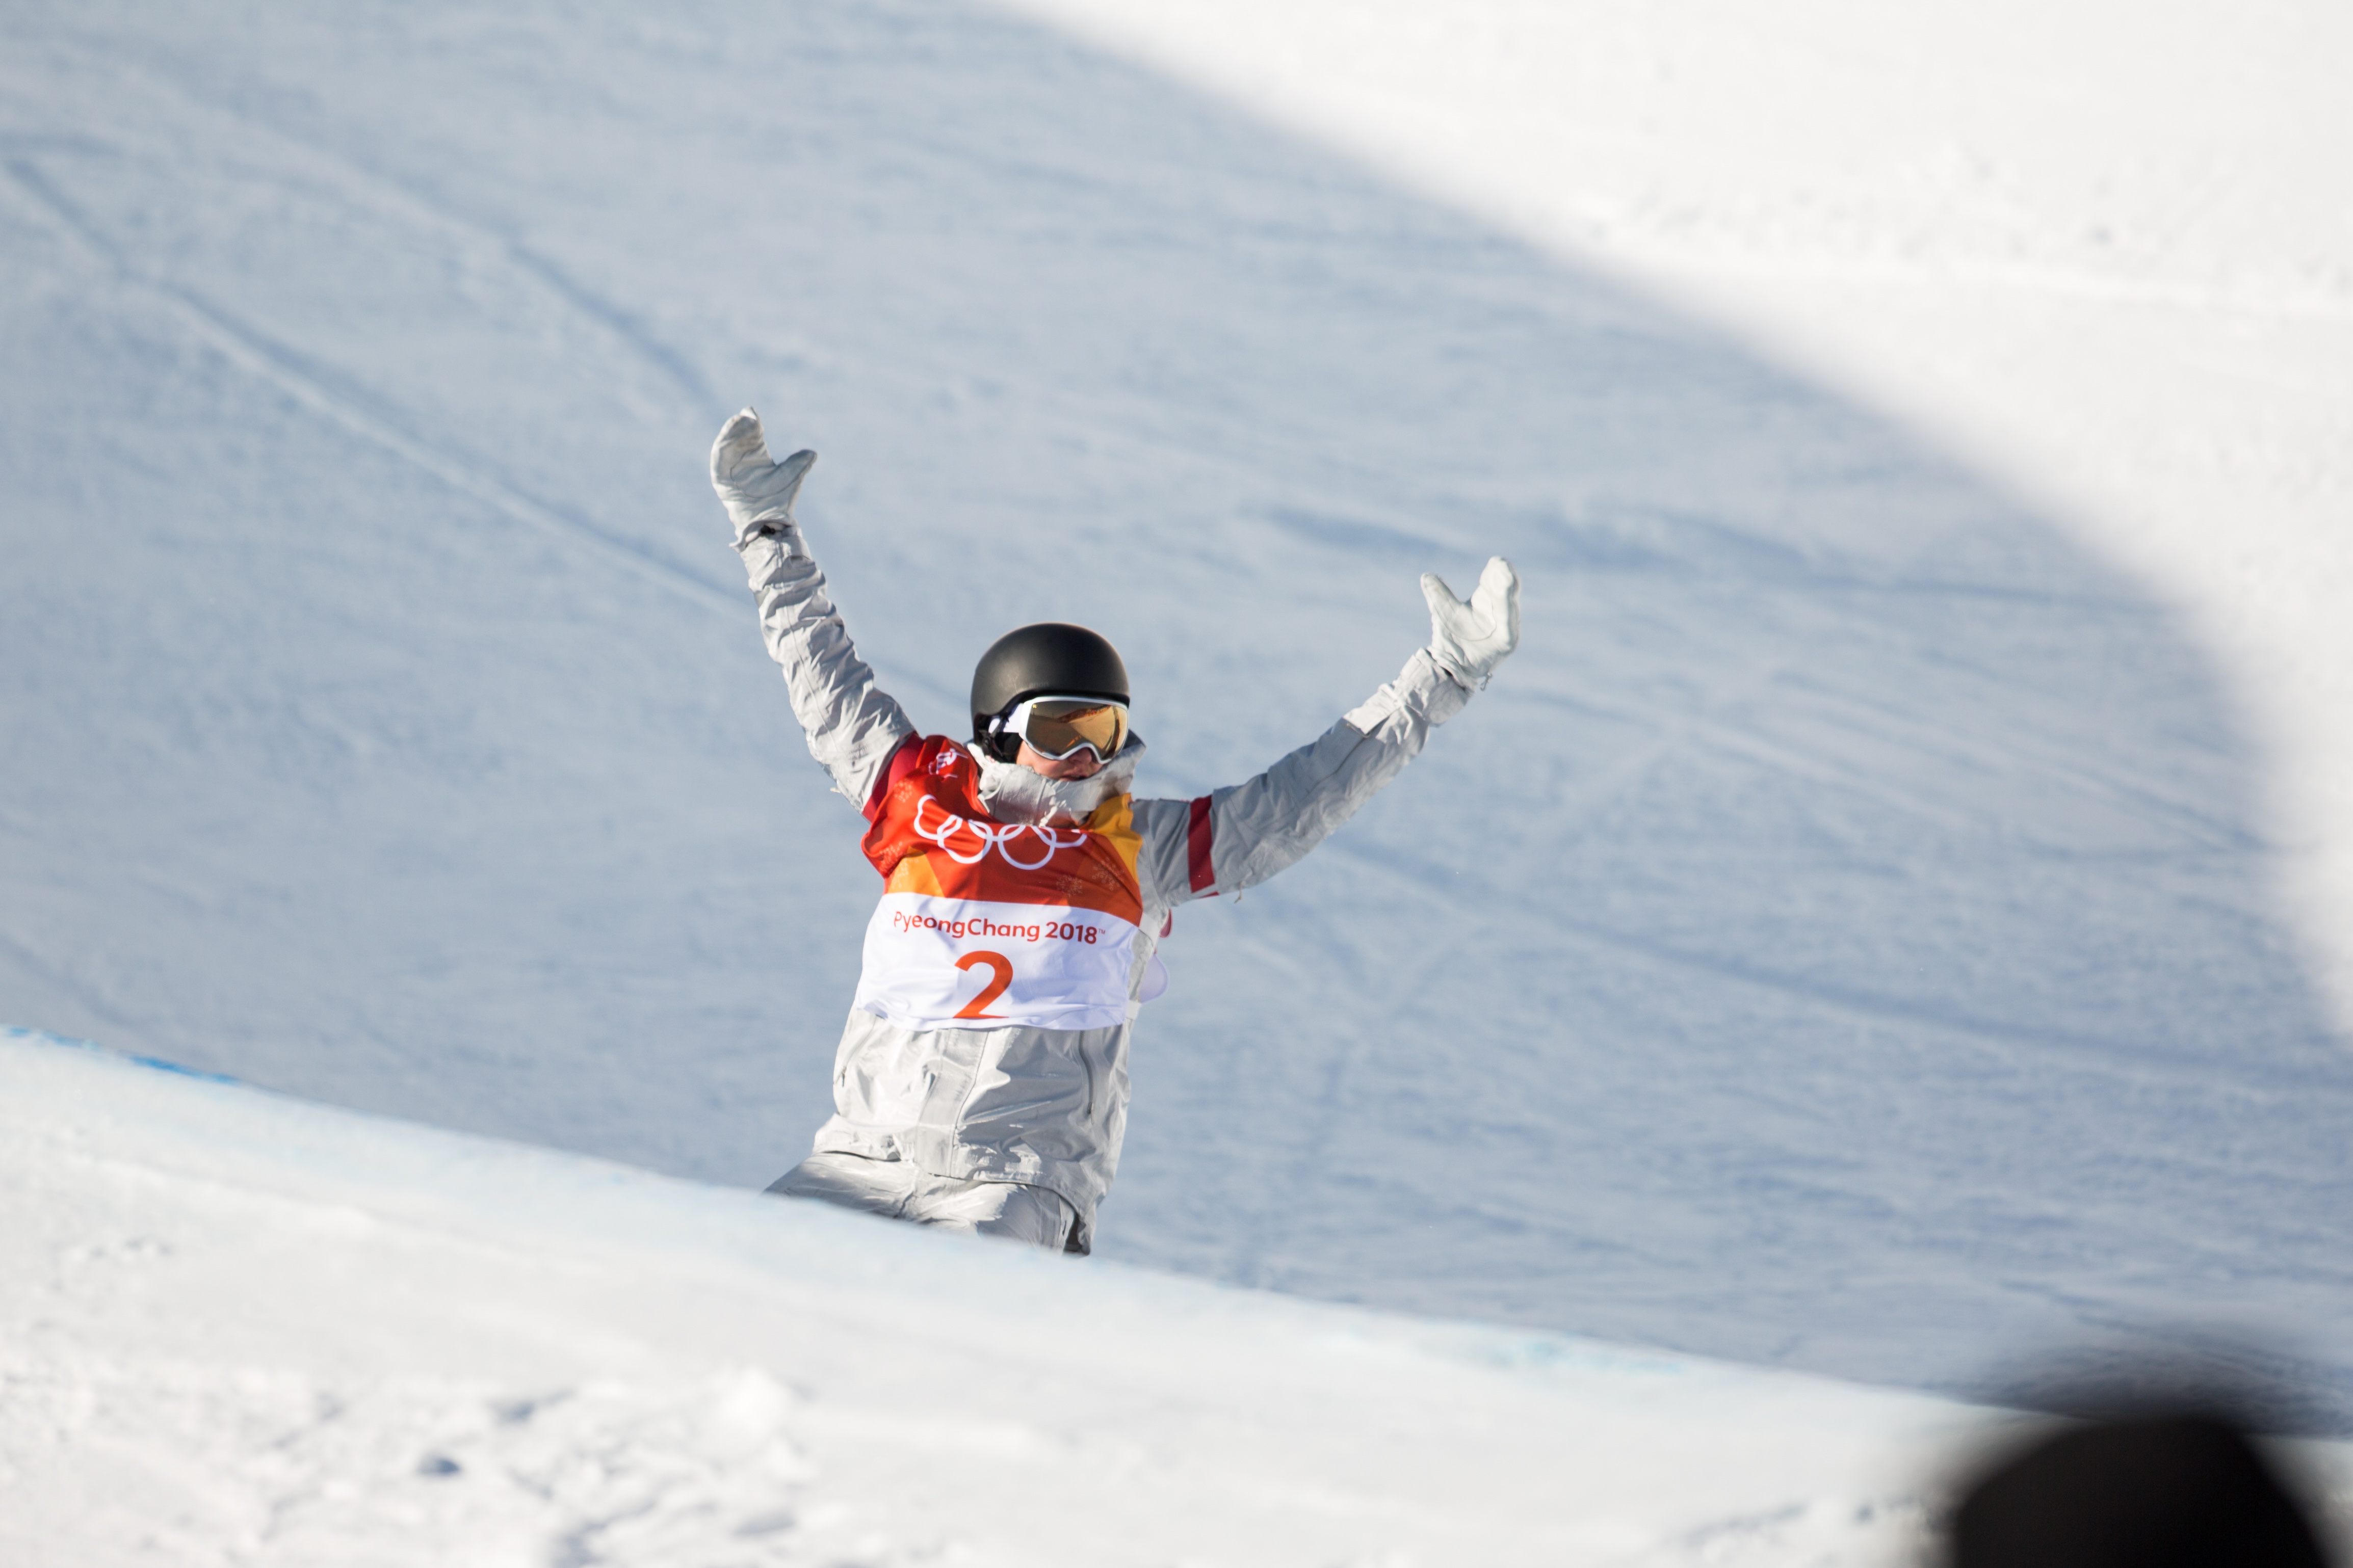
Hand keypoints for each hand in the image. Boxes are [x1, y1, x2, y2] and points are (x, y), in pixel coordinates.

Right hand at [710, 408, 816, 547]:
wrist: (769, 523)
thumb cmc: (779, 503)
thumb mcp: (791, 480)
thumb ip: (798, 465)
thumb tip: (812, 453)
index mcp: (758, 457)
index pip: (752, 435)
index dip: (751, 423)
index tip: (751, 412)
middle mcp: (742, 460)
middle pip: (737, 437)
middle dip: (739, 425)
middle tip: (745, 414)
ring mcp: (730, 469)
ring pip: (726, 446)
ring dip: (729, 433)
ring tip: (737, 422)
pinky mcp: (721, 479)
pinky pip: (718, 460)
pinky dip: (721, 448)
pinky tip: (726, 438)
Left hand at [1422, 557, 1519, 687]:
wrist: (1450, 667)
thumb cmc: (1452, 639)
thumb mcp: (1442, 612)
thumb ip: (1437, 595)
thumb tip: (1426, 576)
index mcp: (1487, 600)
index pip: (1494, 581)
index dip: (1496, 571)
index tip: (1496, 562)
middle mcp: (1499, 611)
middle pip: (1505, 591)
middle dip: (1505, 578)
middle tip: (1502, 564)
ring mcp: (1505, 627)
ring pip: (1509, 607)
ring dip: (1508, 593)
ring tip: (1508, 579)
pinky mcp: (1506, 642)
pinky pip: (1508, 627)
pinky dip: (1508, 615)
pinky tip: (1507, 603)